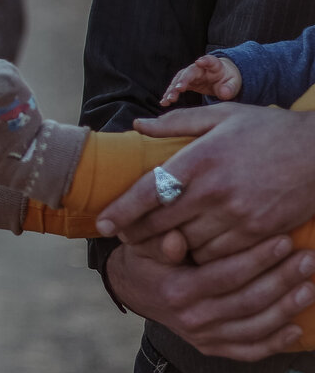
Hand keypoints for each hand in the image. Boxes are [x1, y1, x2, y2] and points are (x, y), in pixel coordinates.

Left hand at [94, 102, 314, 258]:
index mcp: (201, 158)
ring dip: (174, 247)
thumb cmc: (268, 130)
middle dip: (140, 234)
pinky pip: (220, 256)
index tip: (103, 223)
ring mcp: (238, 215)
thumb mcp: (223, 116)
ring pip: (189, 246)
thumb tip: (139, 126)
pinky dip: (205, 255)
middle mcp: (215, 190)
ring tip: (164, 243)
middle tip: (128, 237)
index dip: (122, 210)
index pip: (150, 190)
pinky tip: (200, 247)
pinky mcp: (259, 234)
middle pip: (162, 224)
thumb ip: (177, 123)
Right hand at [108, 234, 314, 360]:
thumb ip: (162, 242)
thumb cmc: (146, 259)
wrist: (133, 289)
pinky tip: (297, 329)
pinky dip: (274, 343)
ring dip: (286, 310)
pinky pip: (247, 352)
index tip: (283, 241)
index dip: (257, 259)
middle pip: (246, 302)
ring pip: (253, 328)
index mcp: (177, 291)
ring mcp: (202, 337)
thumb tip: (174, 239)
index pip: (225, 276)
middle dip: (282, 280)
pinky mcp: (210, 348)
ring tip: (309, 288)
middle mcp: (191, 319)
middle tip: (307, 259)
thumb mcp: (145, 245)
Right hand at [161, 53, 241, 105]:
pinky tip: (164, 102)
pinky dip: (169, 94)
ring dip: (172, 90)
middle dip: (183, 80)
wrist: (221, 79)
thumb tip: (224, 93)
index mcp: (214, 65)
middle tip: (178, 89)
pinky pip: (175, 88)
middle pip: (189, 72)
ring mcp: (190, 74)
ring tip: (167, 100)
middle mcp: (199, 68)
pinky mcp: (185, 82)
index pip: (209, 61)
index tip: (199, 61)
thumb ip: (230, 88)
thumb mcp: (234, 84)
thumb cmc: (228, 80)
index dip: (204, 61)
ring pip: (179, 80)